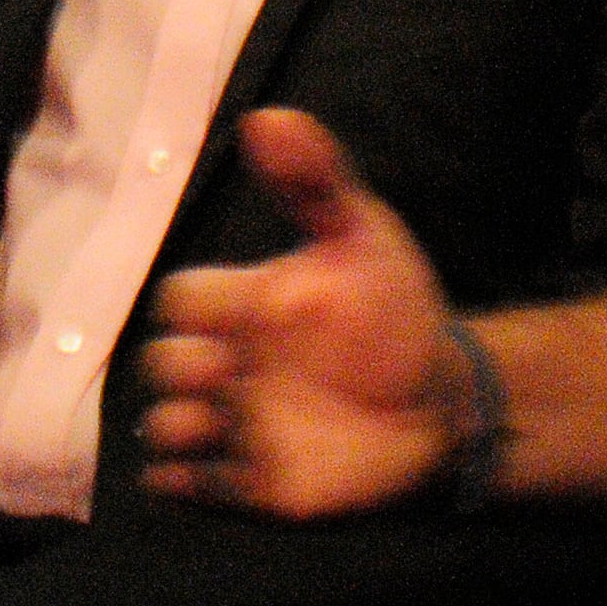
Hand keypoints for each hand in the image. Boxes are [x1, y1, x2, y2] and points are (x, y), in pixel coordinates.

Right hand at [137, 108, 474, 516]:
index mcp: (243, 303)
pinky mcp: (254, 485)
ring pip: (167, 426)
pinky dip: (181, 483)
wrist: (444, 398)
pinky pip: (189, 487)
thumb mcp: (362, 235)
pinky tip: (202, 472)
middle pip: (162, 364)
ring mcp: (237, 425)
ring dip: (178, 425)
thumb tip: (265, 117)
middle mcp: (228, 362)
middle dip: (181, 366)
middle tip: (228, 369)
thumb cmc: (394, 309)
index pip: (181, 297)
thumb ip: (315, 178)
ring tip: (218, 418)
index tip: (242, 308)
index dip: (197, 304)